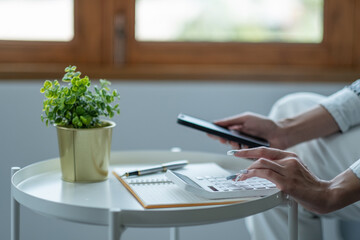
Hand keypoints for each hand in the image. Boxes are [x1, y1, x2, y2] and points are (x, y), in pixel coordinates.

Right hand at [208, 112, 288, 148]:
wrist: (279, 133)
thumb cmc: (264, 124)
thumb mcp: (246, 118)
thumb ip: (231, 121)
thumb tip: (216, 122)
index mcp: (236, 130)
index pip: (221, 132)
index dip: (214, 133)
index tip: (208, 132)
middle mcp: (239, 139)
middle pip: (226, 141)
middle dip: (224, 139)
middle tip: (223, 138)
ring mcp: (244, 147)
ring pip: (233, 149)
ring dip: (235, 145)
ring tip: (238, 141)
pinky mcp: (250, 154)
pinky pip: (243, 154)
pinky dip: (244, 150)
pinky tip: (247, 145)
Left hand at [233, 147, 359, 213]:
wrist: (323, 195)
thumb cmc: (308, 185)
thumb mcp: (295, 170)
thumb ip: (280, 167)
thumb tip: (262, 168)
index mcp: (290, 156)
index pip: (265, 149)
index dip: (249, 150)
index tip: (238, 151)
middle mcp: (289, 160)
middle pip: (261, 155)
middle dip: (245, 157)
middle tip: (236, 163)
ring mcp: (287, 170)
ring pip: (261, 163)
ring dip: (247, 170)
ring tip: (240, 176)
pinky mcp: (286, 182)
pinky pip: (265, 174)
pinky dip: (252, 175)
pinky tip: (247, 178)